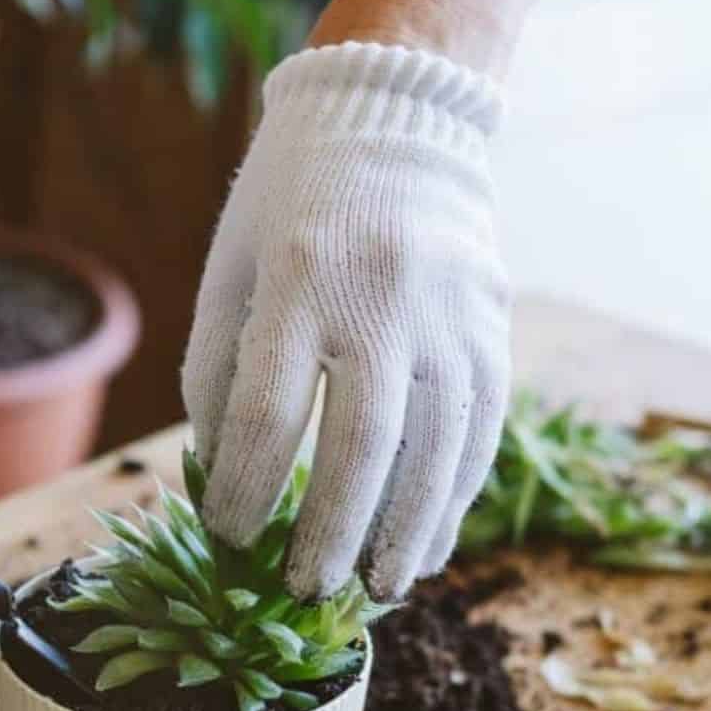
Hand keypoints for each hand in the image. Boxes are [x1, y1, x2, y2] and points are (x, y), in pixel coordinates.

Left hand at [181, 42, 510, 600]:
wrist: (397, 119)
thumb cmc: (290, 202)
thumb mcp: (231, 267)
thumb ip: (218, 366)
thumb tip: (218, 468)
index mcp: (297, 278)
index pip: (265, 413)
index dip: (242, 489)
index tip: (227, 537)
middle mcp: (382, 298)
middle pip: (359, 445)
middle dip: (329, 530)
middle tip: (305, 590)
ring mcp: (450, 315)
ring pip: (435, 450)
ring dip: (405, 533)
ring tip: (379, 590)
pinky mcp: (493, 329)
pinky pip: (479, 432)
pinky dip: (453, 499)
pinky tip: (430, 545)